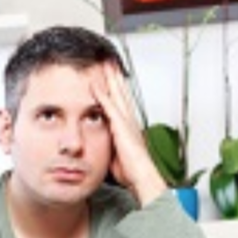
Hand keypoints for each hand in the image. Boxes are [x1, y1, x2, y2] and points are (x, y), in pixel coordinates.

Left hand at [91, 62, 167, 205]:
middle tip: (108, 60)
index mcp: (127, 126)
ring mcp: (126, 121)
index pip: (120, 101)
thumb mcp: (117, 153)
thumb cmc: (131, 169)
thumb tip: (103, 145)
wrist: (141, 176)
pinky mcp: (121, 126)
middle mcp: (128, 120)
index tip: (110, 75)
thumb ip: (111, 144)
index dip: (115, 87)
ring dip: (110, 78)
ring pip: (116, 94)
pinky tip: (95, 85)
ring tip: (104, 63)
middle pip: (120, 92)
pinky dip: (102, 95)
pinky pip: (109, 106)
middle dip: (114, 76)